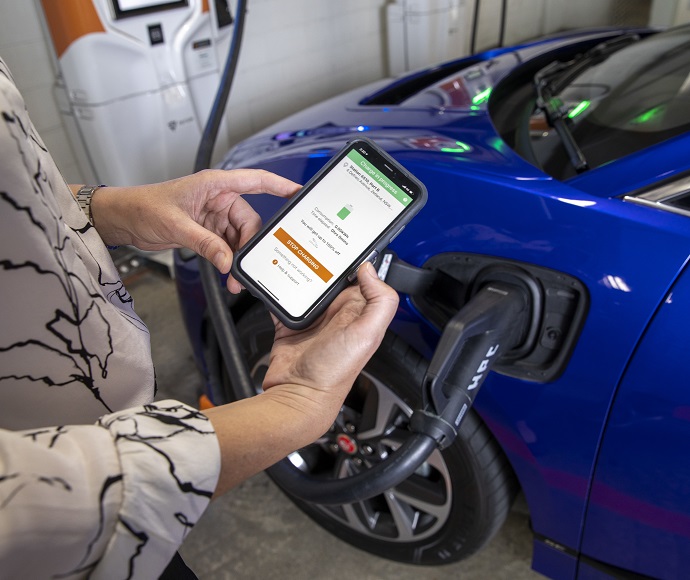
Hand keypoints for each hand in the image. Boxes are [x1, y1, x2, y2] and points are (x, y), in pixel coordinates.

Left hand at [89, 169, 300, 291]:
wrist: (123, 219)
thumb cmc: (143, 207)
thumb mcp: (176, 225)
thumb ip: (205, 243)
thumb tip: (228, 261)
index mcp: (214, 184)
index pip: (256, 181)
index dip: (280, 185)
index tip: (300, 194)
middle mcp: (218, 198)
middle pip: (250, 221)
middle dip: (251, 246)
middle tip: (247, 267)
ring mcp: (214, 216)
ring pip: (240, 238)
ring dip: (239, 258)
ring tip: (235, 277)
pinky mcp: (208, 231)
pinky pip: (227, 246)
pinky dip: (229, 260)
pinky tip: (229, 273)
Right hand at [203, 262, 398, 494]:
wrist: (297, 396)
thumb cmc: (334, 373)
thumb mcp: (368, 334)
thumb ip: (379, 301)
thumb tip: (371, 270)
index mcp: (358, 311)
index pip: (361, 276)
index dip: (354, 259)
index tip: (344, 240)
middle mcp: (337, 312)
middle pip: (329, 276)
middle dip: (321, 259)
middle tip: (310, 242)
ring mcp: (313, 317)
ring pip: (305, 283)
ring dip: (297, 271)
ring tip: (290, 255)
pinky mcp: (290, 324)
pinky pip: (282, 299)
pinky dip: (276, 289)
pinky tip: (272, 277)